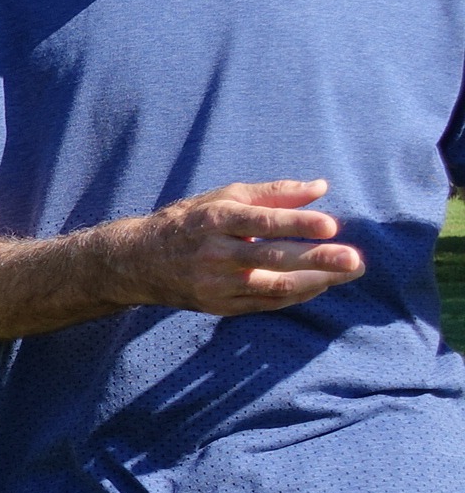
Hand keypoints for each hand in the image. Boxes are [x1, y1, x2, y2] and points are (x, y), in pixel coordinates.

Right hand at [115, 181, 363, 315]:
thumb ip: (273, 193)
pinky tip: (321, 284)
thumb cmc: (188, 222)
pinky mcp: (219, 306)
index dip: (296, 223)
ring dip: (317, 281)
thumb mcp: (223, 198)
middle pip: (273, 259)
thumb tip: (320, 187)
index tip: (331, 225)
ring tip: (349, 271)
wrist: (137, 262)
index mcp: (214, 221)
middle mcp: (214, 254)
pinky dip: (297, 294)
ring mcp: (216, 284)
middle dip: (317, 260)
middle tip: (355, 259)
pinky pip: (266, 303)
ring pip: (274, 286)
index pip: (261, 223)